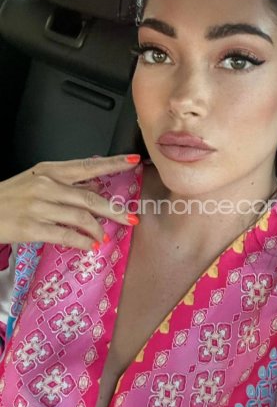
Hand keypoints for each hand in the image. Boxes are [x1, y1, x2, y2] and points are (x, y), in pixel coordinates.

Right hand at [0, 155, 140, 250]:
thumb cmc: (11, 196)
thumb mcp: (38, 180)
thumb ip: (68, 182)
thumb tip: (97, 184)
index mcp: (50, 170)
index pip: (88, 165)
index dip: (113, 164)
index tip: (134, 161)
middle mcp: (47, 185)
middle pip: (89, 196)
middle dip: (114, 210)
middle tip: (131, 219)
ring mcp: (39, 206)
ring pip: (80, 216)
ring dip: (97, 229)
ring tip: (104, 237)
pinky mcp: (32, 227)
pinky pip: (65, 235)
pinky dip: (82, 242)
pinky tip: (89, 246)